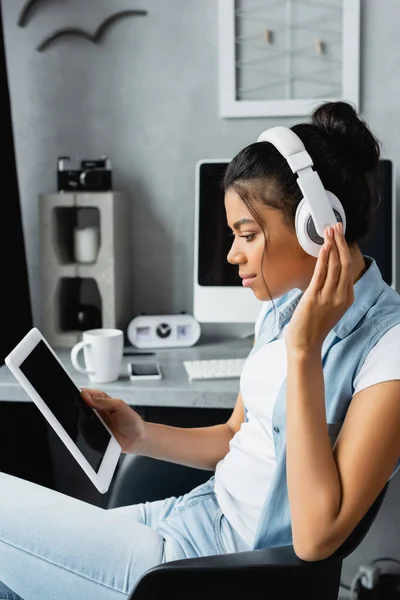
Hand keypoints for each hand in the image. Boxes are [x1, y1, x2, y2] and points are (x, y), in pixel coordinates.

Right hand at [81, 388, 145, 453]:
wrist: (137, 440)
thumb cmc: (132, 421)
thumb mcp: (120, 406)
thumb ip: (104, 401)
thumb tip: (86, 397)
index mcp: (100, 399)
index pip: (84, 393)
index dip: (78, 394)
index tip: (76, 398)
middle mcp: (95, 410)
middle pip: (78, 407)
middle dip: (77, 409)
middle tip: (84, 412)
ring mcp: (92, 423)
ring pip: (79, 421)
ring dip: (81, 422)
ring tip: (92, 423)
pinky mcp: (92, 435)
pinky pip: (83, 433)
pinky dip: (85, 433)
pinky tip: (92, 433)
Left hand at [285, 222, 353, 352]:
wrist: (305, 344)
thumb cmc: (313, 327)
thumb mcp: (329, 307)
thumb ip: (331, 290)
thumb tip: (325, 273)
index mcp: (346, 298)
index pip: (348, 268)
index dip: (344, 249)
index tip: (340, 236)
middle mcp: (341, 296)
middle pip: (344, 263)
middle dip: (341, 242)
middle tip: (337, 226)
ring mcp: (329, 296)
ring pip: (334, 265)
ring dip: (332, 245)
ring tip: (329, 230)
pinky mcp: (315, 297)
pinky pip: (321, 273)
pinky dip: (323, 258)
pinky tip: (324, 246)